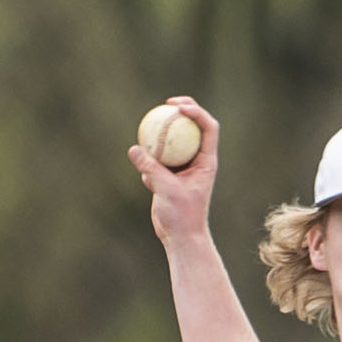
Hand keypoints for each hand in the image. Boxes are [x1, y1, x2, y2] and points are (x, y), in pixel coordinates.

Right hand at [127, 97, 218, 243]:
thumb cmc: (181, 216)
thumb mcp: (165, 189)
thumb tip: (134, 149)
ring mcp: (183, 169)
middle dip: (183, 111)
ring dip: (162, 134)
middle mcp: (197, 161)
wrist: (180, 237)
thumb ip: (150, 168)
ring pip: (174, 143)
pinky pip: (158, 161)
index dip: (197, 112)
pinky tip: (142, 166)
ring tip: (149, 125)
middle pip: (193, 128)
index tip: (179, 108)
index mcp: (206, 161)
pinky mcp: (170, 177)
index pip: (208, 128)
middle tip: (167, 104)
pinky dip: (149, 161)